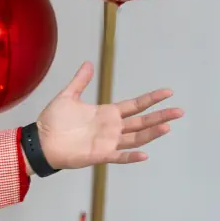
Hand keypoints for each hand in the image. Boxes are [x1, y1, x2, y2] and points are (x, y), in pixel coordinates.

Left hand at [36, 62, 181, 169]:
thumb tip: (89, 63)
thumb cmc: (53, 121)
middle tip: (179, 111)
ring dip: (151, 133)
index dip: (151, 99)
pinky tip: (145, 154)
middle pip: (141, 121)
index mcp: (107, 113)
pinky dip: (132, 156)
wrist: (39, 140)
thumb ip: (80, 81)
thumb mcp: (68, 96)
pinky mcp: (100, 154)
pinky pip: (119, 156)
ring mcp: (107, 142)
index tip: (168, 92)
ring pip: (136, 138)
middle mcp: (111, 128)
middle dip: (160, 116)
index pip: (135, 105)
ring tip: (168, 126)